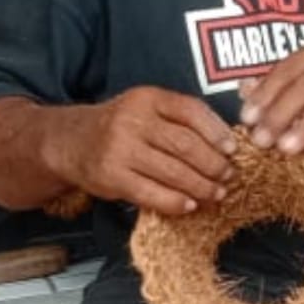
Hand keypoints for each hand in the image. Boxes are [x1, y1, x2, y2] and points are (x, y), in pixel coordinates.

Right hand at [41, 86, 236, 215]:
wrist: (70, 141)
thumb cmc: (120, 124)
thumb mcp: (146, 107)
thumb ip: (179, 118)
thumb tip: (225, 143)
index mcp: (148, 98)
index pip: (191, 111)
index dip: (217, 132)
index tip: (232, 149)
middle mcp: (133, 120)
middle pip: (185, 145)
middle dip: (213, 164)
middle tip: (229, 176)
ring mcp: (120, 149)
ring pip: (173, 171)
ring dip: (201, 186)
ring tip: (216, 193)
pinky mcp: (111, 177)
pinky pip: (151, 193)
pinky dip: (175, 202)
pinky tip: (190, 205)